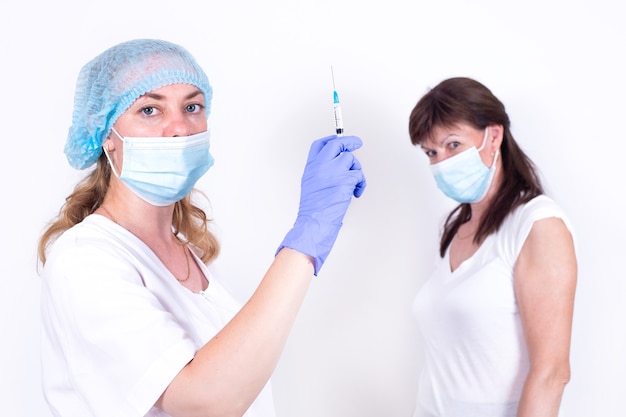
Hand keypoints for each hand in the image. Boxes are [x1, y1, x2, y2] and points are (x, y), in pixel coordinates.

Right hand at [277, 135, 365, 274]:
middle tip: (357, 143)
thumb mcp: (311, 183)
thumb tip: (336, 163)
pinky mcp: (345, 180)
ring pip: (351, 160)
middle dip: (350, 141)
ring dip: (356, 171)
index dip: (332, 138)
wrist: (314, 221)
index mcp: (311, 166)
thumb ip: (321, 170)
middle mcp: (321, 165)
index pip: (321, 144)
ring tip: (354, 183)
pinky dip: (360, 184)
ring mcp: (333, 172)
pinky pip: (358, 175)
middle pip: (338, 144)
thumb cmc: (313, 208)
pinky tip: (356, 192)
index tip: (339, 138)